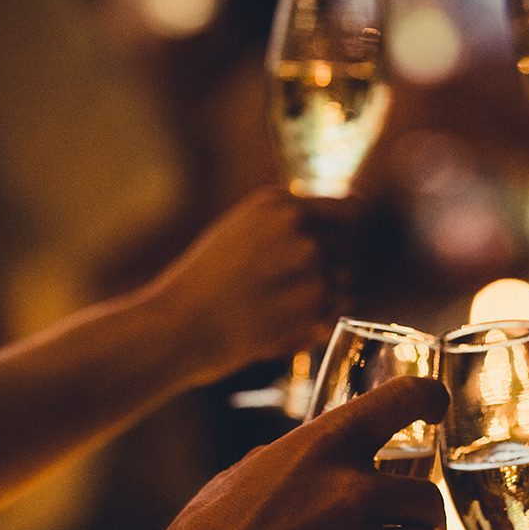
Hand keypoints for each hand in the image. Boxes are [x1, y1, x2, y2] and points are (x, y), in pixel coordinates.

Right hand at [89, 376, 450, 529]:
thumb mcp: (245, 475)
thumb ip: (292, 460)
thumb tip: (311, 459)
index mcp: (322, 446)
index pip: (402, 398)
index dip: (427, 397)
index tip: (435, 405)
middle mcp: (352, 491)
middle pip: (428, 496)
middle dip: (418, 515)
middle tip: (403, 523)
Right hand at [140, 188, 337, 386]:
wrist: (177, 327)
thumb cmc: (204, 283)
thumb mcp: (242, 229)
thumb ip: (288, 222)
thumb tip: (346, 220)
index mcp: (281, 203)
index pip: (351, 209)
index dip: (345, 234)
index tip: (329, 252)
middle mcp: (300, 226)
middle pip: (351, 250)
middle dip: (332, 271)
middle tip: (287, 292)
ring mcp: (311, 264)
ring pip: (344, 283)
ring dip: (323, 300)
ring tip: (276, 309)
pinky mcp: (315, 304)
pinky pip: (335, 314)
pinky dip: (314, 325)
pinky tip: (277, 325)